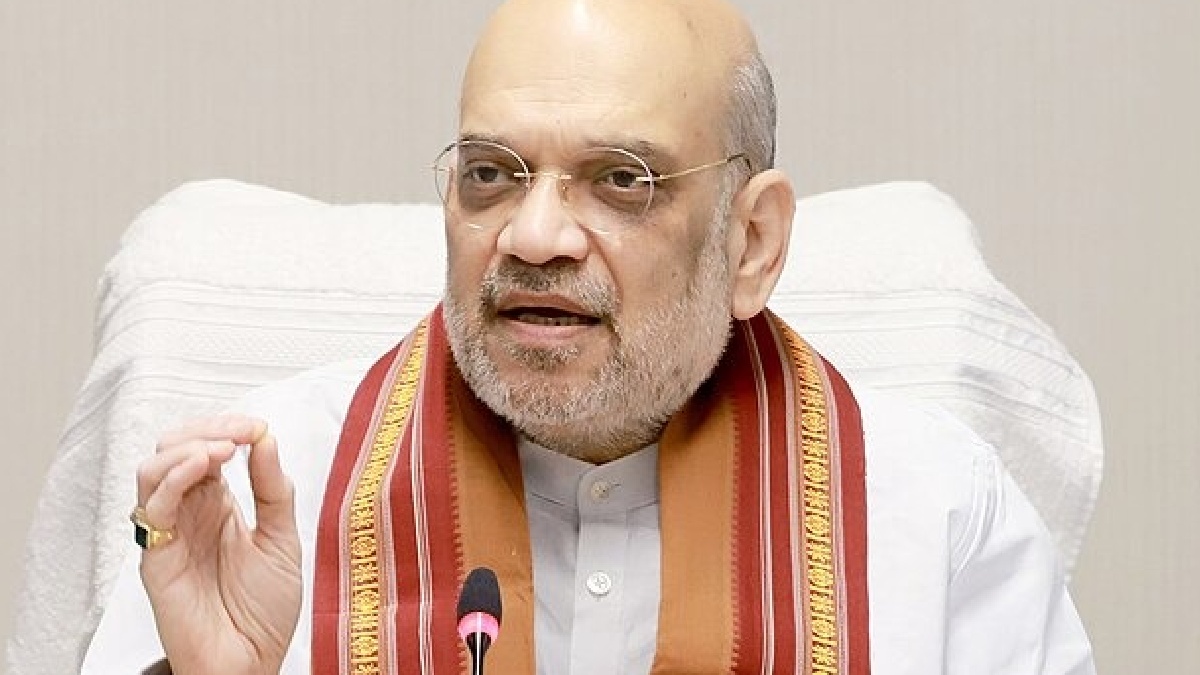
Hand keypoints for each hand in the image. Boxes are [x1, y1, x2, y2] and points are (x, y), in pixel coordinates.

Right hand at [136, 414, 301, 674]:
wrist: (252, 661)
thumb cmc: (264, 610)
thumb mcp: (282, 539)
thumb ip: (273, 489)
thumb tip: (265, 438)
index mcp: (219, 505)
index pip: (207, 448)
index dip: (229, 429)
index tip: (258, 428)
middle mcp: (190, 514)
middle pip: (175, 449)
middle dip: (207, 429)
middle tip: (241, 432)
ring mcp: (171, 533)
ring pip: (153, 471)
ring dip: (186, 448)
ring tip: (223, 449)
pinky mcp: (157, 558)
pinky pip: (152, 510)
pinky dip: (173, 479)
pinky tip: (201, 468)